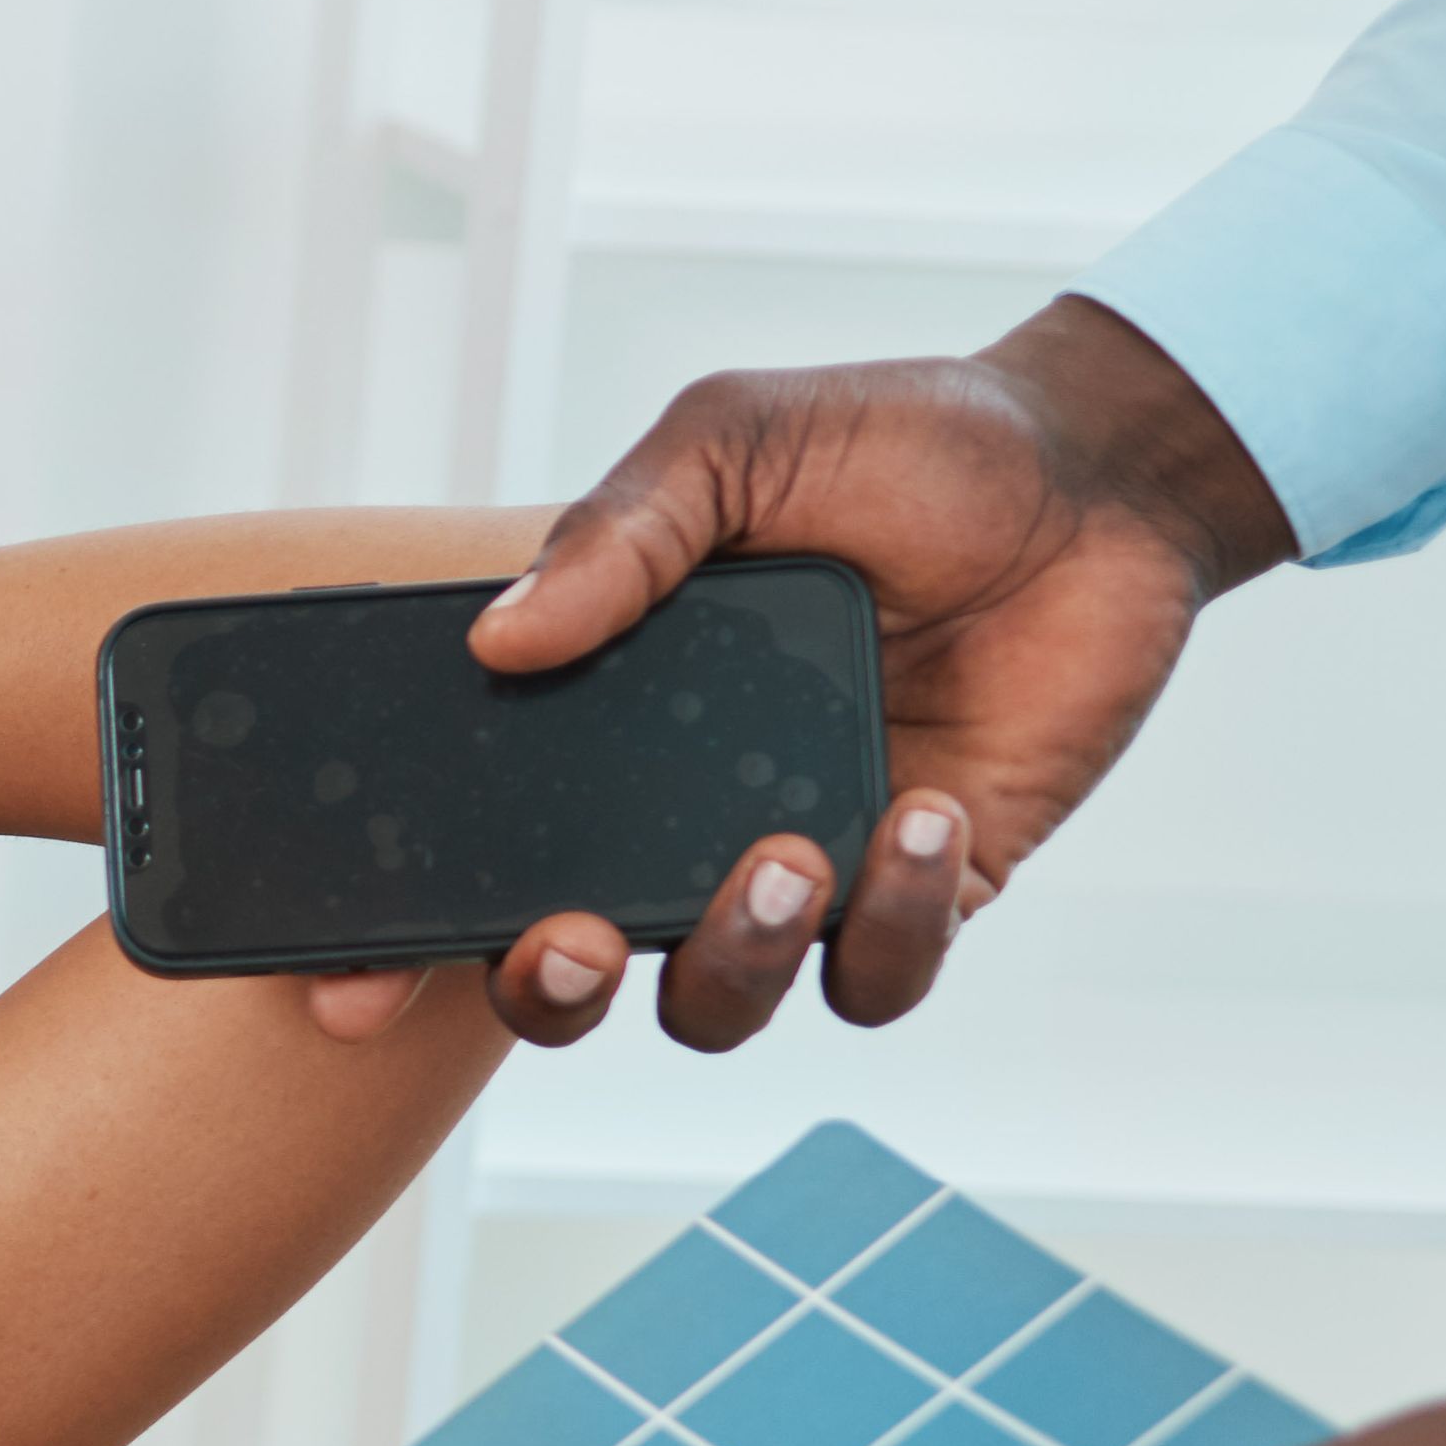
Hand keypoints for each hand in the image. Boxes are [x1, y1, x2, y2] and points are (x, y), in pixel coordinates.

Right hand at [463, 296, 1296, 1050]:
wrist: (1097, 473)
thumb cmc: (900, 447)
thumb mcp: (733, 442)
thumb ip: (619, 532)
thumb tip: (501, 637)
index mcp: (602, 721)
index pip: (466, 848)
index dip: (390, 942)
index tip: (347, 989)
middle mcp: (681, 814)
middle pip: (567, 974)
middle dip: (547, 991)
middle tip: (574, 936)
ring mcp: (801, 863)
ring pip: (716, 1003)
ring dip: (731, 958)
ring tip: (786, 854)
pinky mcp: (927, 888)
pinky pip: (878, 973)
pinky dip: (893, 920)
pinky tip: (919, 816)